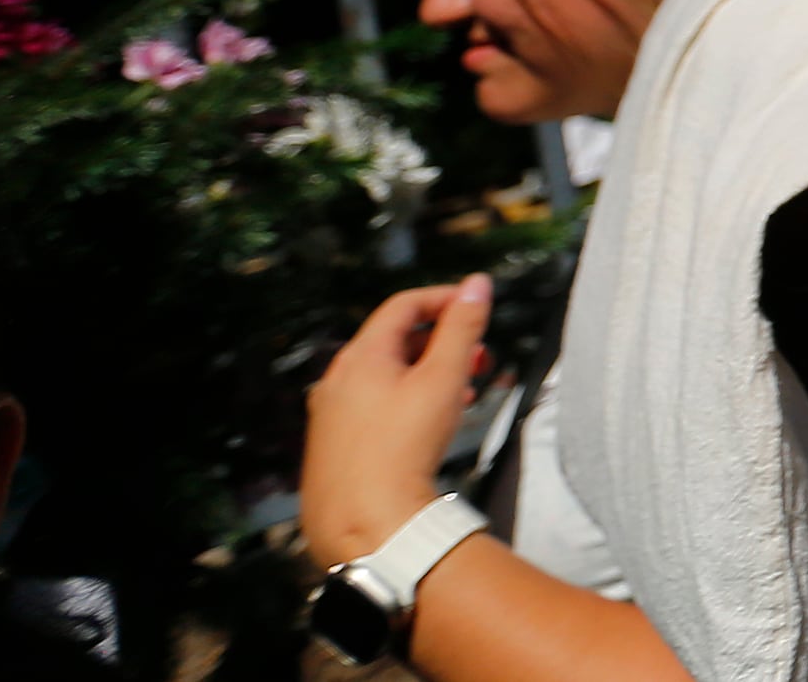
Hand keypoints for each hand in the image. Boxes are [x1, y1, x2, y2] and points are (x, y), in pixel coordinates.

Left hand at [300, 275, 492, 569]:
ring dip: (427, 374)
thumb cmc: (403, 449)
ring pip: (385, 377)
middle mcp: (337, 381)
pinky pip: (372, 408)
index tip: (474, 309)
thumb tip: (476, 284)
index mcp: (360, 357)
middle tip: (478, 357)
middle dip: (442, 342)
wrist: (366, 522)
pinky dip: (405, 402)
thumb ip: (462, 327)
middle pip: (395, 341)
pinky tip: (428, 426)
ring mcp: (330, 416)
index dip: (444, 300)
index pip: (404, 305)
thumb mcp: (444, 378)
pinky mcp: (332, 447)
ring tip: (461, 393)